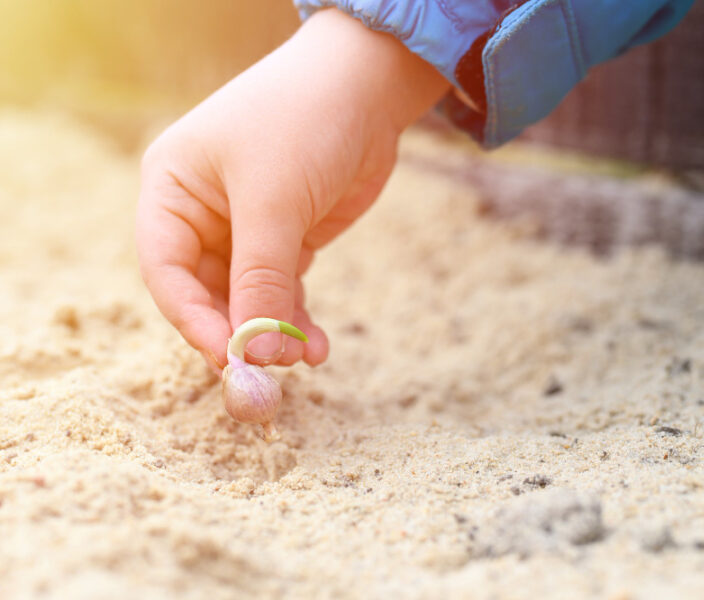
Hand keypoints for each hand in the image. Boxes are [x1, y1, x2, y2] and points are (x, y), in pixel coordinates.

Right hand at [137, 9, 448, 372]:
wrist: (367, 86)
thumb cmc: (303, 122)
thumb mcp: (274, 201)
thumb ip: (261, 279)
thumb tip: (255, 354)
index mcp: (172, 190)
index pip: (166, 271)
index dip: (193, 320)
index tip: (228, 358)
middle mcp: (202, 213)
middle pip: (207, 293)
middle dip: (241, 333)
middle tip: (272, 371)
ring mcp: (247, 228)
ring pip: (249, 299)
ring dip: (274, 333)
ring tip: (306, 356)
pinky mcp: (287, 238)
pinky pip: (283, 293)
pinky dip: (296, 321)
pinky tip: (317, 344)